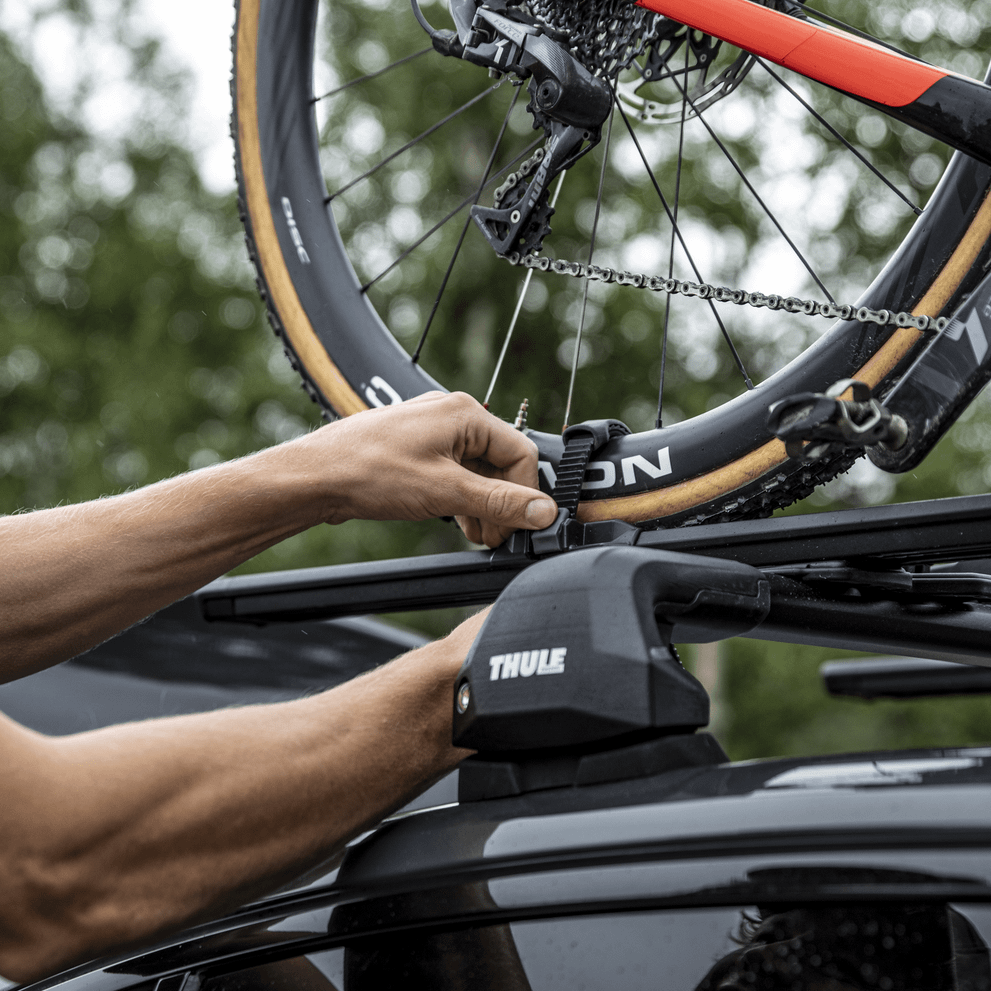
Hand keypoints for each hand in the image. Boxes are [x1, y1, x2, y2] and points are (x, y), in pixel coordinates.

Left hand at [299, 392, 557, 546]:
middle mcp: (451, 415)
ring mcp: (432, 431)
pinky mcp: (416, 449)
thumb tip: (542, 511)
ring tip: (476, 534)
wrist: (315, 477)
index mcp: (465, 413)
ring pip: (477, 471)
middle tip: (496, 536)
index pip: (521, 453)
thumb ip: (500, 502)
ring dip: (482, 505)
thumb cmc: (368, 471)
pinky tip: (458, 522)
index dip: (524, 494)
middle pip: (500, 463)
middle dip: (502, 502)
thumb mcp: (445, 492)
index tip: (520, 525)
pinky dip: (462, 499)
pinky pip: (454, 473)